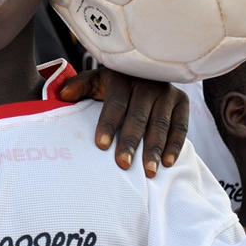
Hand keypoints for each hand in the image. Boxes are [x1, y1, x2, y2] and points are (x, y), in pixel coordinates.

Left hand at [60, 67, 188, 176]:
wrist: (145, 74)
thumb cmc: (113, 86)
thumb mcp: (95, 81)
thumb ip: (79, 87)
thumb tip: (62, 96)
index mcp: (122, 78)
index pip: (115, 103)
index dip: (107, 124)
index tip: (101, 145)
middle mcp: (146, 83)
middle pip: (137, 116)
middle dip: (130, 141)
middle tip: (123, 164)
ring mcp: (167, 92)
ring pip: (160, 124)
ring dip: (155, 148)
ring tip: (148, 171)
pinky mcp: (182, 102)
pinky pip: (180, 127)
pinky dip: (175, 145)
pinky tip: (167, 163)